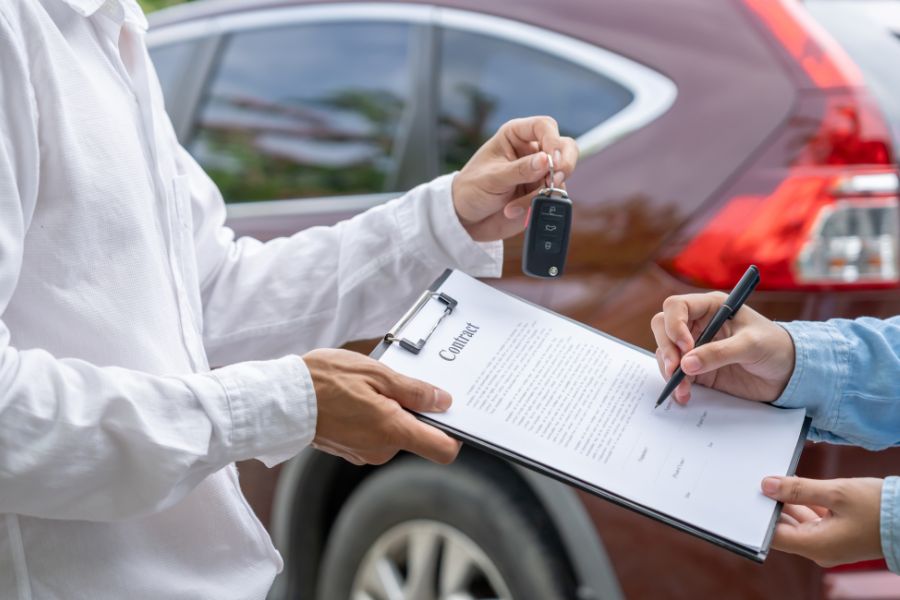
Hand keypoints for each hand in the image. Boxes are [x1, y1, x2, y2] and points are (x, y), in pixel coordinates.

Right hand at [304, 349, 461, 465]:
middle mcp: (381, 450)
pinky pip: (374, 435)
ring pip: (394, 433)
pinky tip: (356, 398)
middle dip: (413, 411)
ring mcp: (364, 453)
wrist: (281, 399)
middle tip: (395, 384)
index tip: (451, 415)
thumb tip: (443, 401)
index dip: (454, 434)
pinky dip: (373, 418)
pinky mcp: (351, 451)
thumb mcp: (377, 374)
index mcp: (393, 431)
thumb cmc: (325, 381)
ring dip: (390, 412)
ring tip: (369, 387)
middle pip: (416, 436)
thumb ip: (414, 390)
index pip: (442, 449)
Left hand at [452, 116, 578, 241]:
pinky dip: (538, 206)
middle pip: (564, 147)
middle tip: (555, 179)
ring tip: (515, 205)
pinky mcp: (541, 194)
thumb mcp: (492, 178)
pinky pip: (554, 197)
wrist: (466, 219)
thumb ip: (519, 170)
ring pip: (561, 175)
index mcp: (515, 136)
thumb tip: (545, 160)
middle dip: (565, 163)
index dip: (552, 140)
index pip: (544, 126)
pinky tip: (514, 211)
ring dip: (544, 192)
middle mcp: (531, 151)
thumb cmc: (471, 190)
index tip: (551, 161)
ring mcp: (539, 173)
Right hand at [650, 292, 795, 403]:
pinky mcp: (696, 369)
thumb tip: (686, 365)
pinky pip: (675, 374)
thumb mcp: (751, 345)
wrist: (788, 374)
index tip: (687, 347)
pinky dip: (675, 385)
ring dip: (668, 370)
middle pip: (663, 327)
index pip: (677, 306)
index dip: (675, 324)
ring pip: (665, 352)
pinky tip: (684, 395)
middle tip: (676, 368)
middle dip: (667, 348)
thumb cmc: (775, 347)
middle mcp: (698, 324)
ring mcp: (695, 347)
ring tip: (683, 388)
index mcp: (711, 307)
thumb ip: (719, 353)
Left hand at [762, 476, 883, 566]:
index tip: (748, 495)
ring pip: (796, 524)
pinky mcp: (836, 536)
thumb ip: (798, 489)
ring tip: (775, 481)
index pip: (772, 535)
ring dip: (787, 504)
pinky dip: (803, 506)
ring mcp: (827, 544)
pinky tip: (796, 487)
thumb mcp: (835, 492)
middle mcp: (818, 550)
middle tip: (758, 483)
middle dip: (770, 507)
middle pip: (782, 529)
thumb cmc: (878, 508)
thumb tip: (766, 486)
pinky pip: (811, 522)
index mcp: (815, 546)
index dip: (758, 516)